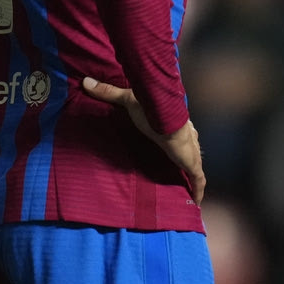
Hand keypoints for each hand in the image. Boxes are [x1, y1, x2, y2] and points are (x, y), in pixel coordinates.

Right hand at [82, 77, 204, 205]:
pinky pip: (198, 180)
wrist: (166, 118)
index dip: (178, 144)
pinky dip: (197, 190)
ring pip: (195, 168)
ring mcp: (191, 153)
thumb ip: (108, 93)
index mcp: (176, 126)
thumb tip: (86, 82)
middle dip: (186, 162)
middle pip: (190, 152)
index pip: (180, 136)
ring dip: (192, 177)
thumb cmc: (151, 111)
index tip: (174, 150)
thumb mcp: (127, 101)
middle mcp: (187, 140)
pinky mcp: (192, 164)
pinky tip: (195, 201)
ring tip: (187, 189)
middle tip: (179, 173)